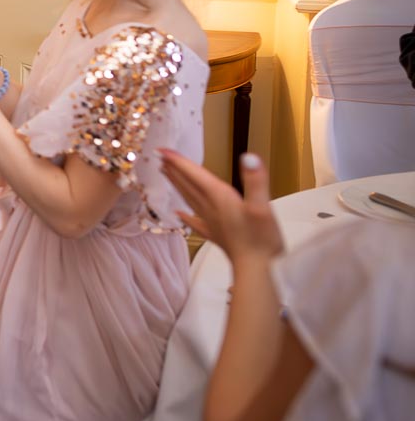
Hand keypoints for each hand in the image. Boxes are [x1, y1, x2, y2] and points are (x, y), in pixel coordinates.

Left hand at [159, 149, 283, 263]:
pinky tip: (178, 214)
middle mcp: (211, 208)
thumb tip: (249, 156)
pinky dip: (186, 217)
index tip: (162, 150)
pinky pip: (196, 223)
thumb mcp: (262, 206)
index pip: (195, 175)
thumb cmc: (261, 238)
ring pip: (189, 199)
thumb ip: (255, 181)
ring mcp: (212, 223)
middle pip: (188, 185)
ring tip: (165, 174)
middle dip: (174, 170)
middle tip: (159, 157)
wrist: (257, 270)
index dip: (179, 161)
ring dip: (178, 185)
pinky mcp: (216, 235)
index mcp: (220, 197)